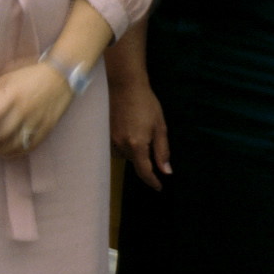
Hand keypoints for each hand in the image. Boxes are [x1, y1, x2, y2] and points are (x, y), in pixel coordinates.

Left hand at [0, 62, 71, 157]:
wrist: (60, 75)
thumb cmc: (30, 75)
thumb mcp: (9, 79)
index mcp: (13, 95)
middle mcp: (25, 109)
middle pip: (3, 134)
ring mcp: (38, 119)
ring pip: (17, 143)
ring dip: (3, 150)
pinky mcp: (48, 126)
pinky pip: (32, 144)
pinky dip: (20, 152)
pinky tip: (11, 153)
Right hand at [111, 71, 170, 189]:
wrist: (125, 87)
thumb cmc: (147, 105)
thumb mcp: (160, 128)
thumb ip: (162, 151)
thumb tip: (166, 171)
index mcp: (136, 145)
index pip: (144, 171)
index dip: (152, 181)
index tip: (159, 187)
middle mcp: (121, 146)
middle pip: (135, 163)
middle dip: (145, 162)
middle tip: (155, 149)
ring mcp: (112, 140)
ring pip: (125, 156)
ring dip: (135, 154)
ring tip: (144, 138)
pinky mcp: (107, 134)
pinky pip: (118, 148)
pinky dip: (126, 147)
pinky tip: (132, 135)